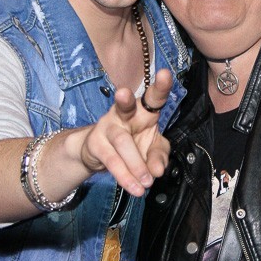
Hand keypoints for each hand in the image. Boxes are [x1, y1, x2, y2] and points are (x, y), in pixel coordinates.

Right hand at [79, 69, 172, 195]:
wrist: (100, 155)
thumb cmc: (133, 144)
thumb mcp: (152, 150)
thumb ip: (159, 156)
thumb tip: (158, 170)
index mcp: (143, 110)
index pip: (153, 96)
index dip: (160, 86)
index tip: (165, 73)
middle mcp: (123, 113)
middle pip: (124, 105)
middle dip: (124, 98)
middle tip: (123, 92)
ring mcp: (107, 127)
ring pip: (121, 142)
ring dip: (135, 164)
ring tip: (147, 182)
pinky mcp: (96, 144)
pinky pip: (111, 160)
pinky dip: (125, 175)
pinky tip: (134, 186)